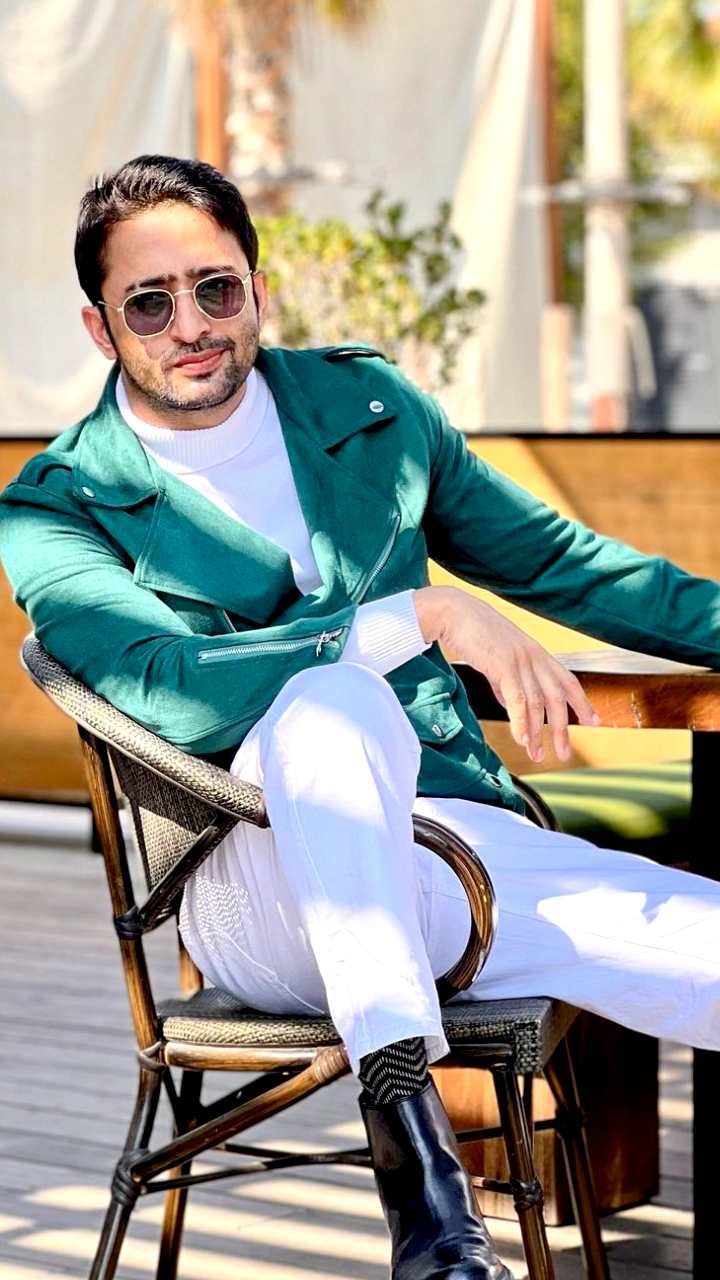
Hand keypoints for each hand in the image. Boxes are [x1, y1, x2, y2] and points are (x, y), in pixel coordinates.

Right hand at [414, 586, 599, 762]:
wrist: (454, 612)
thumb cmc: (473, 633)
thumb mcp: (498, 659)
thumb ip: (507, 683)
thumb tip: (513, 707)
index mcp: (537, 653)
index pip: (568, 681)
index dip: (582, 703)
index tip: (594, 722)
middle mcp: (534, 657)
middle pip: (557, 698)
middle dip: (562, 729)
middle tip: (564, 754)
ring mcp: (521, 660)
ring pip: (538, 703)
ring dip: (537, 733)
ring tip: (537, 755)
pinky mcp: (504, 665)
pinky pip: (518, 700)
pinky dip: (521, 723)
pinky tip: (521, 740)